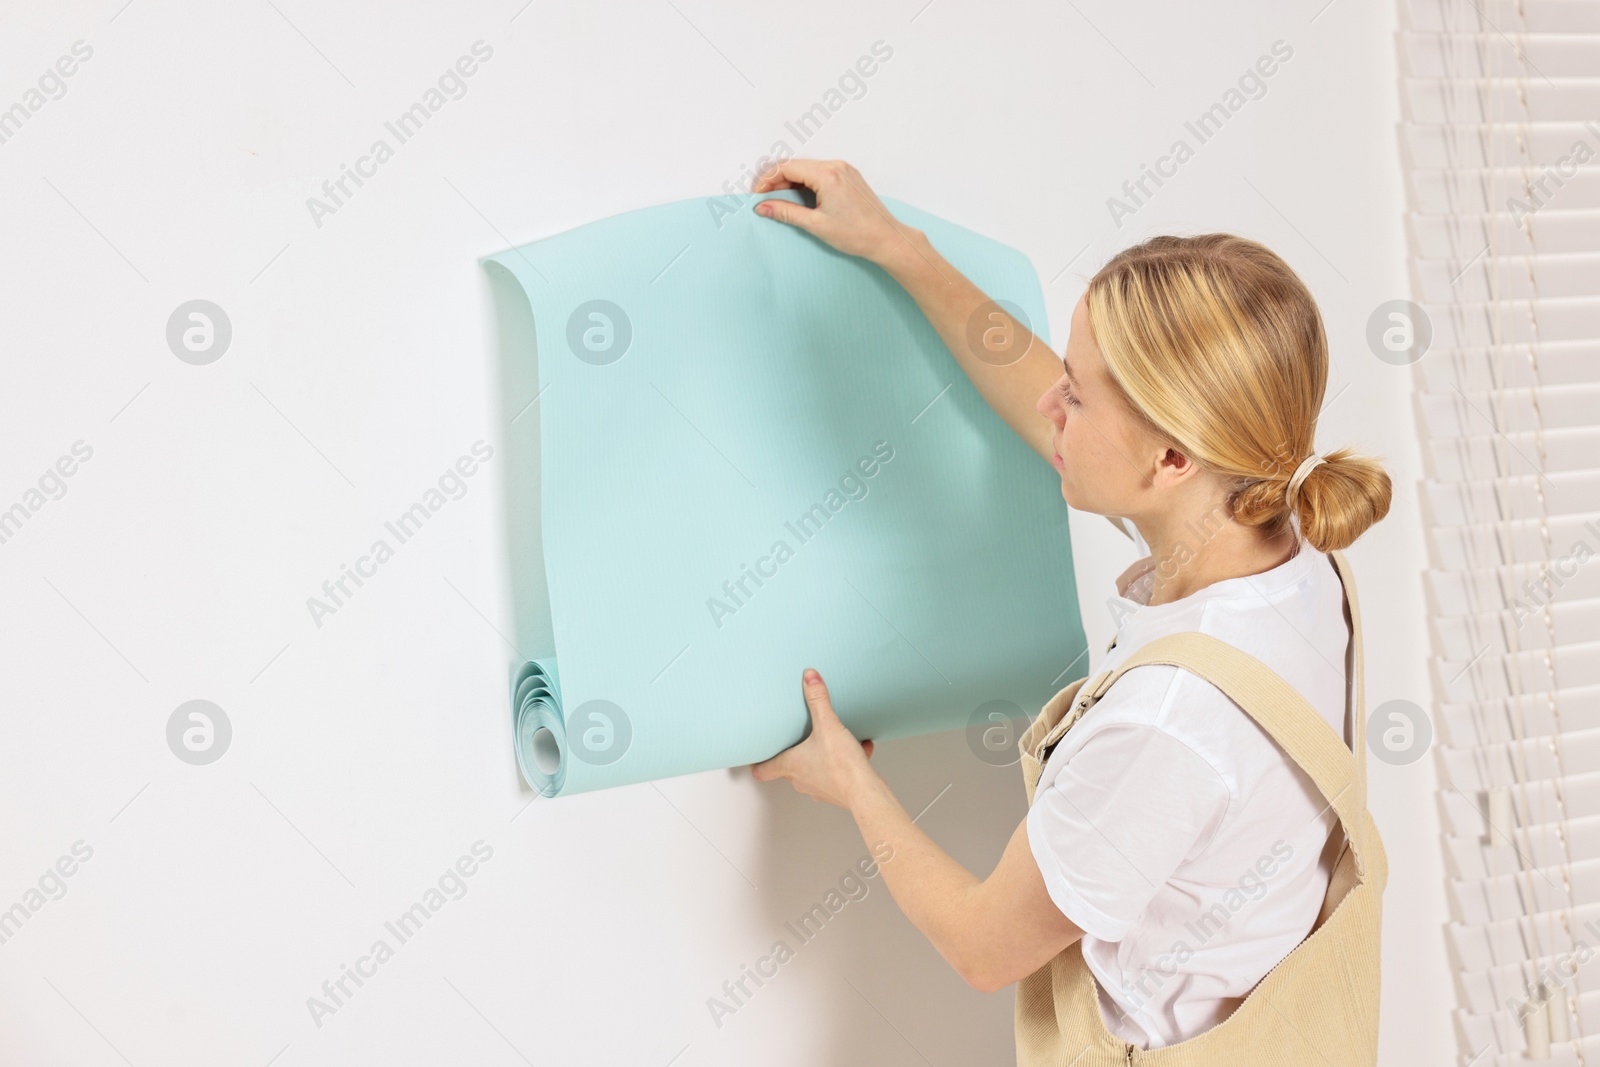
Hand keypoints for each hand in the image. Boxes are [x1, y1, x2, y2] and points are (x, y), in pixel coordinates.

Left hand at [751, 668, 877, 809]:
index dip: (757, 763)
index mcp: (791, 765)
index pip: (762, 770)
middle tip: (794, 740)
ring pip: (814, 769)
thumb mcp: (828, 725)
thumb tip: (809, 677)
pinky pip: (837, 772)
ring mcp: (819, 788)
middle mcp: (801, 780)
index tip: (754, 758)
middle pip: (788, 768)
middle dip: (792, 753)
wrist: (866, 792)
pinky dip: (844, 760)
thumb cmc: (842, 766)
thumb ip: (818, 699)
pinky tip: (859, 747)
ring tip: (832, 740)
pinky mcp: (837, 791)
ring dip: (820, 755)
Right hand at [752, 159, 914, 265]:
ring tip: (781, 201)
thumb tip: (762, 207)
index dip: (767, 180)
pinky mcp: (848, 176)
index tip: (758, 196)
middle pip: (796, 165)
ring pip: (807, 168)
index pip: (787, 167)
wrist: (887, 239)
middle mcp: (836, 166)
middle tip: (765, 200)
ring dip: (791, 182)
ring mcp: (844, 169)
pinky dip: (806, 182)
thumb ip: (786, 213)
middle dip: (777, 181)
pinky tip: (800, 198)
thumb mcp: (816, 225)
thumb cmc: (857, 234)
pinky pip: (820, 172)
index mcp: (827, 174)